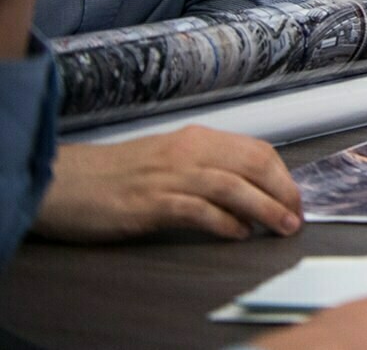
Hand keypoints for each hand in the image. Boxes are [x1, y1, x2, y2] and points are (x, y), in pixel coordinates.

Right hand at [35, 125, 301, 241]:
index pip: (256, 150)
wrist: (63, 182)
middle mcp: (188, 151)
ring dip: (264, 208)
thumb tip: (248, 191)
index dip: (283, 176)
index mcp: (196, 139)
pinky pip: (198, 210)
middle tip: (296, 216)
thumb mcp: (168, 160)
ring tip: (281, 227)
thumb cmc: (115, 175)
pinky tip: (238, 234)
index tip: (295, 198)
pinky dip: (223, 222)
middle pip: (253, 165)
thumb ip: (205, 168)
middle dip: (283, 192)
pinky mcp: (150, 203)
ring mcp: (169, 176)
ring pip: (233, 186)